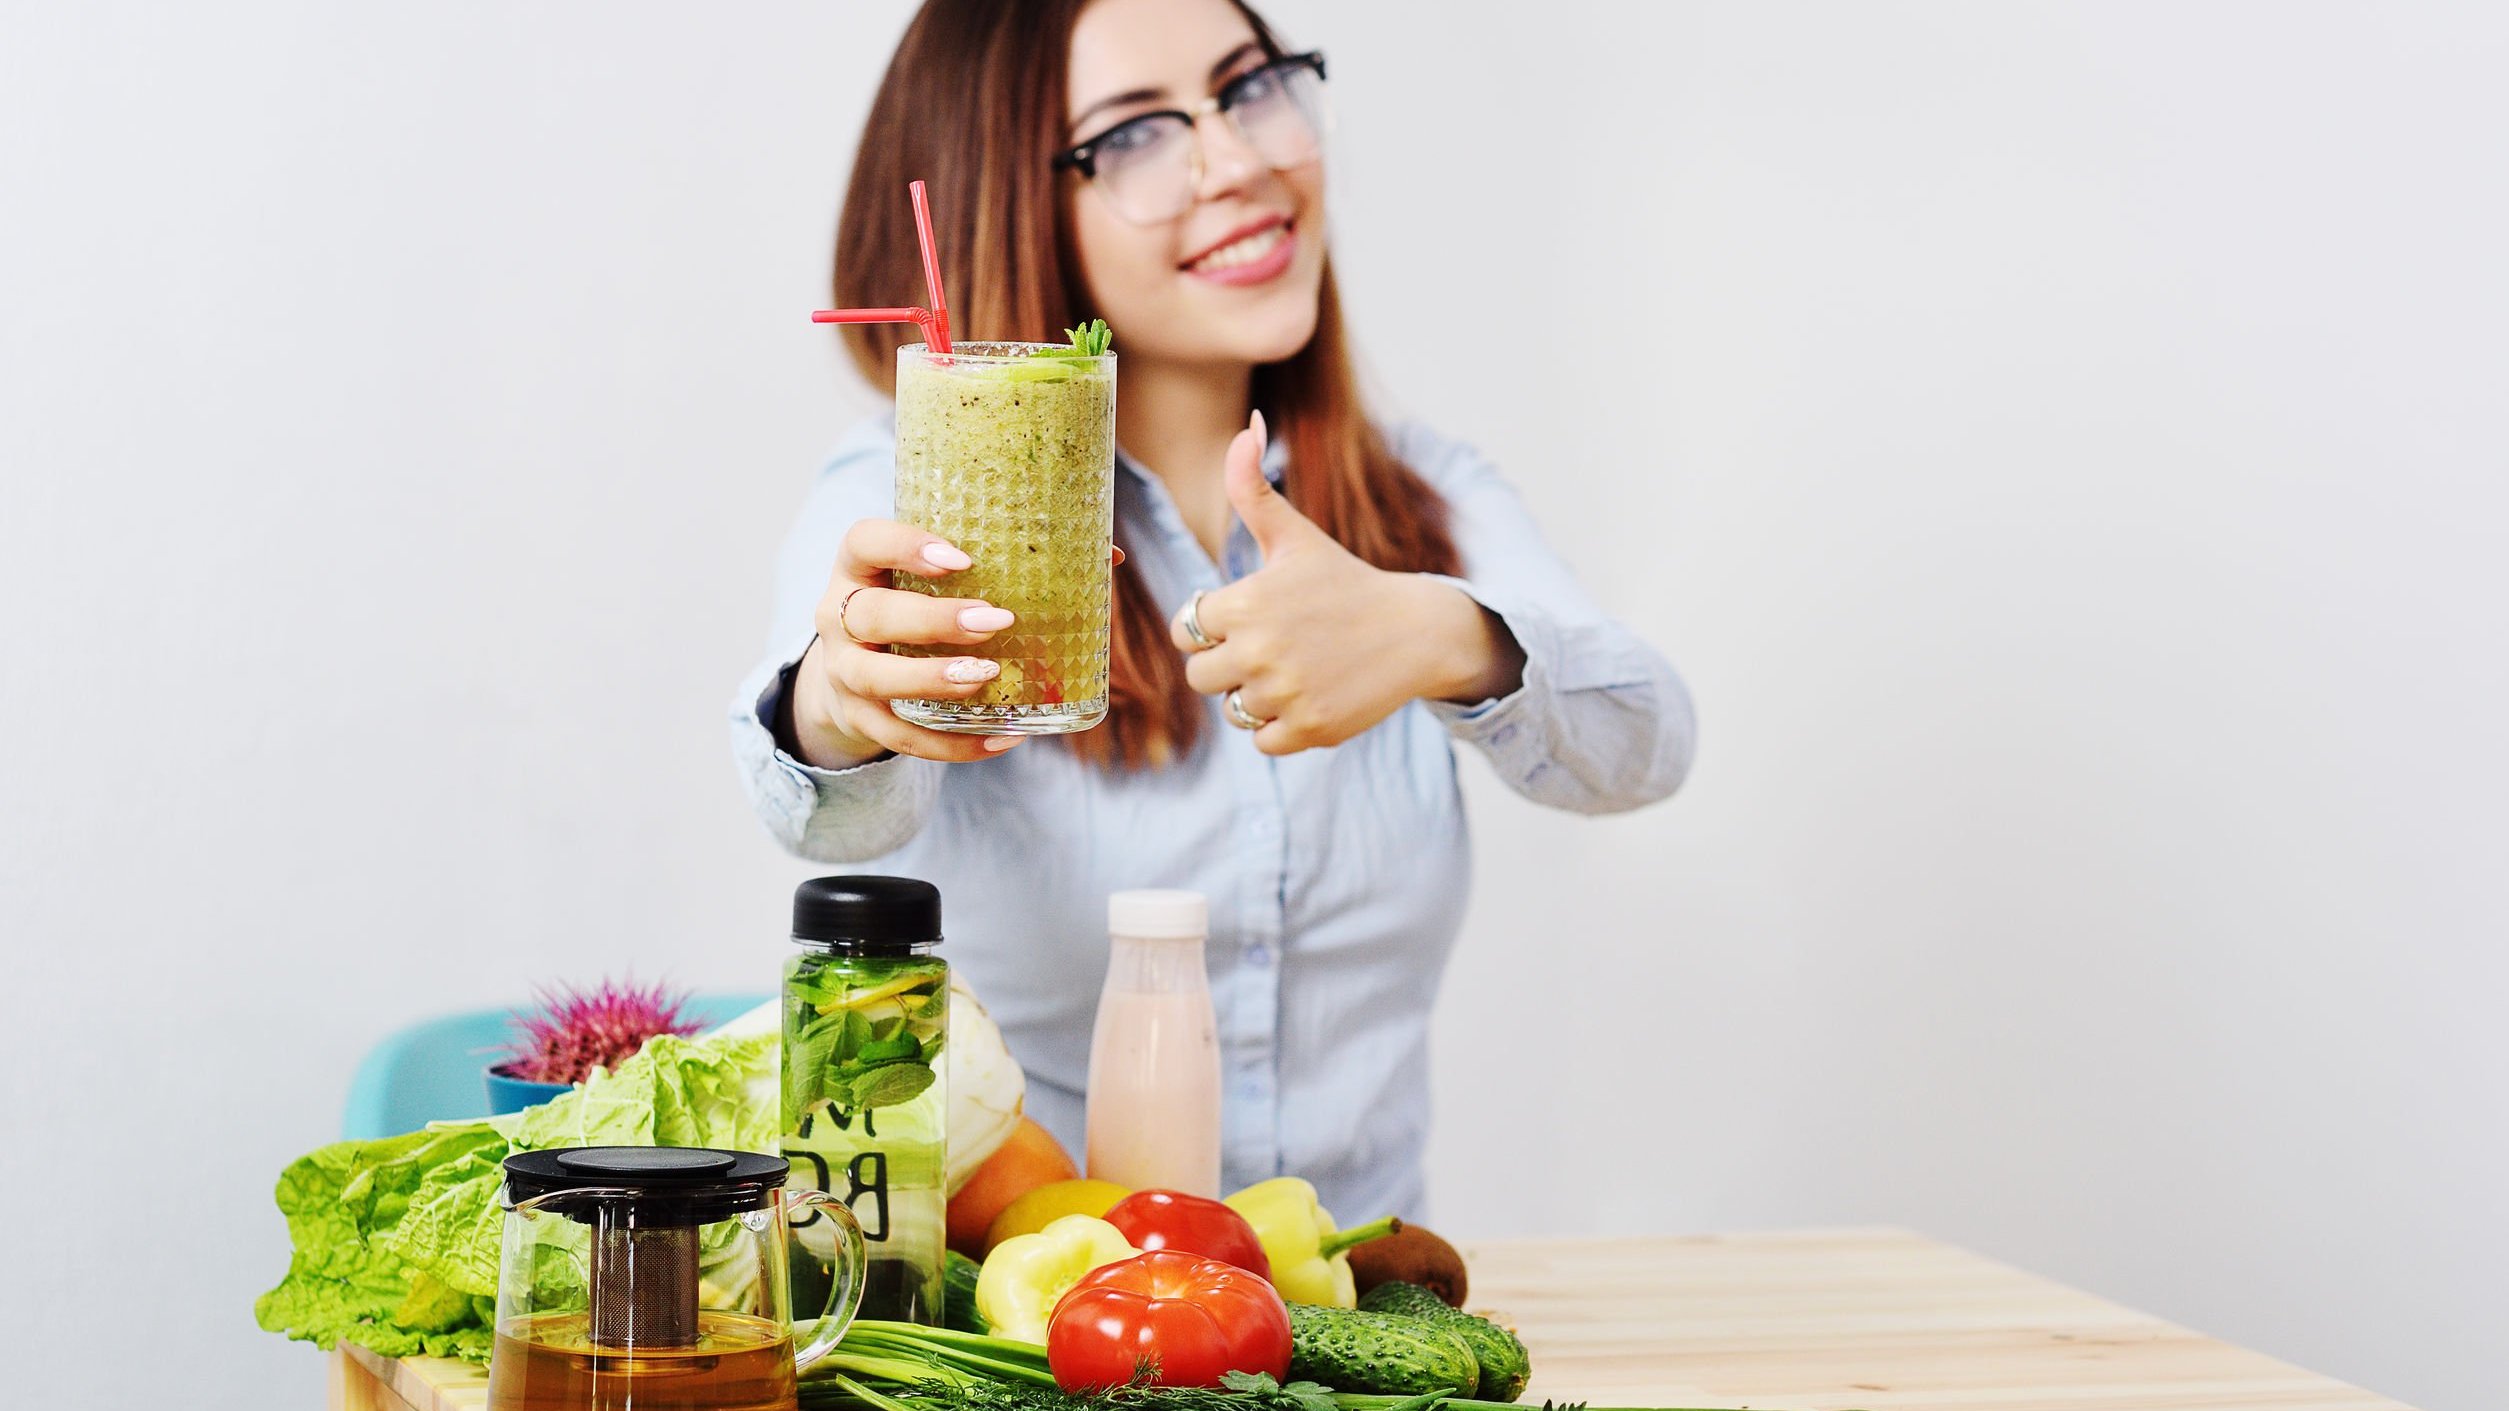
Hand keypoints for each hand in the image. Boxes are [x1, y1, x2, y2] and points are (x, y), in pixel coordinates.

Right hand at [787, 519, 1028, 767]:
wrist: (850, 670)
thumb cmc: (907, 607)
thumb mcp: (920, 578)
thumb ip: (984, 567)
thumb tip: (1102, 564)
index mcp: (856, 568)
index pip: (865, 543)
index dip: (906, 546)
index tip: (962, 559)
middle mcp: (837, 617)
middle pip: (871, 615)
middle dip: (933, 621)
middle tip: (995, 621)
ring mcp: (842, 672)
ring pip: (875, 678)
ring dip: (933, 679)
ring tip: (987, 677)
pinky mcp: (859, 719)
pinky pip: (901, 737)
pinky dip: (952, 744)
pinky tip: (1002, 738)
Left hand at [1169, 413, 1523, 754]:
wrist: (1414, 632)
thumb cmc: (1345, 582)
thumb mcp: (1296, 536)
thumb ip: (1252, 487)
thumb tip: (1246, 423)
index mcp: (1247, 602)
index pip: (1186, 628)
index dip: (1211, 623)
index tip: (1249, 616)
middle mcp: (1260, 651)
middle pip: (1200, 675)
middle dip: (1229, 662)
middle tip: (1273, 645)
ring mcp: (1285, 694)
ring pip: (1231, 709)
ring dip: (1254, 694)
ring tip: (1294, 668)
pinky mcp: (1310, 730)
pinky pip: (1262, 740)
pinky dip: (1281, 725)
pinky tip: (1309, 694)